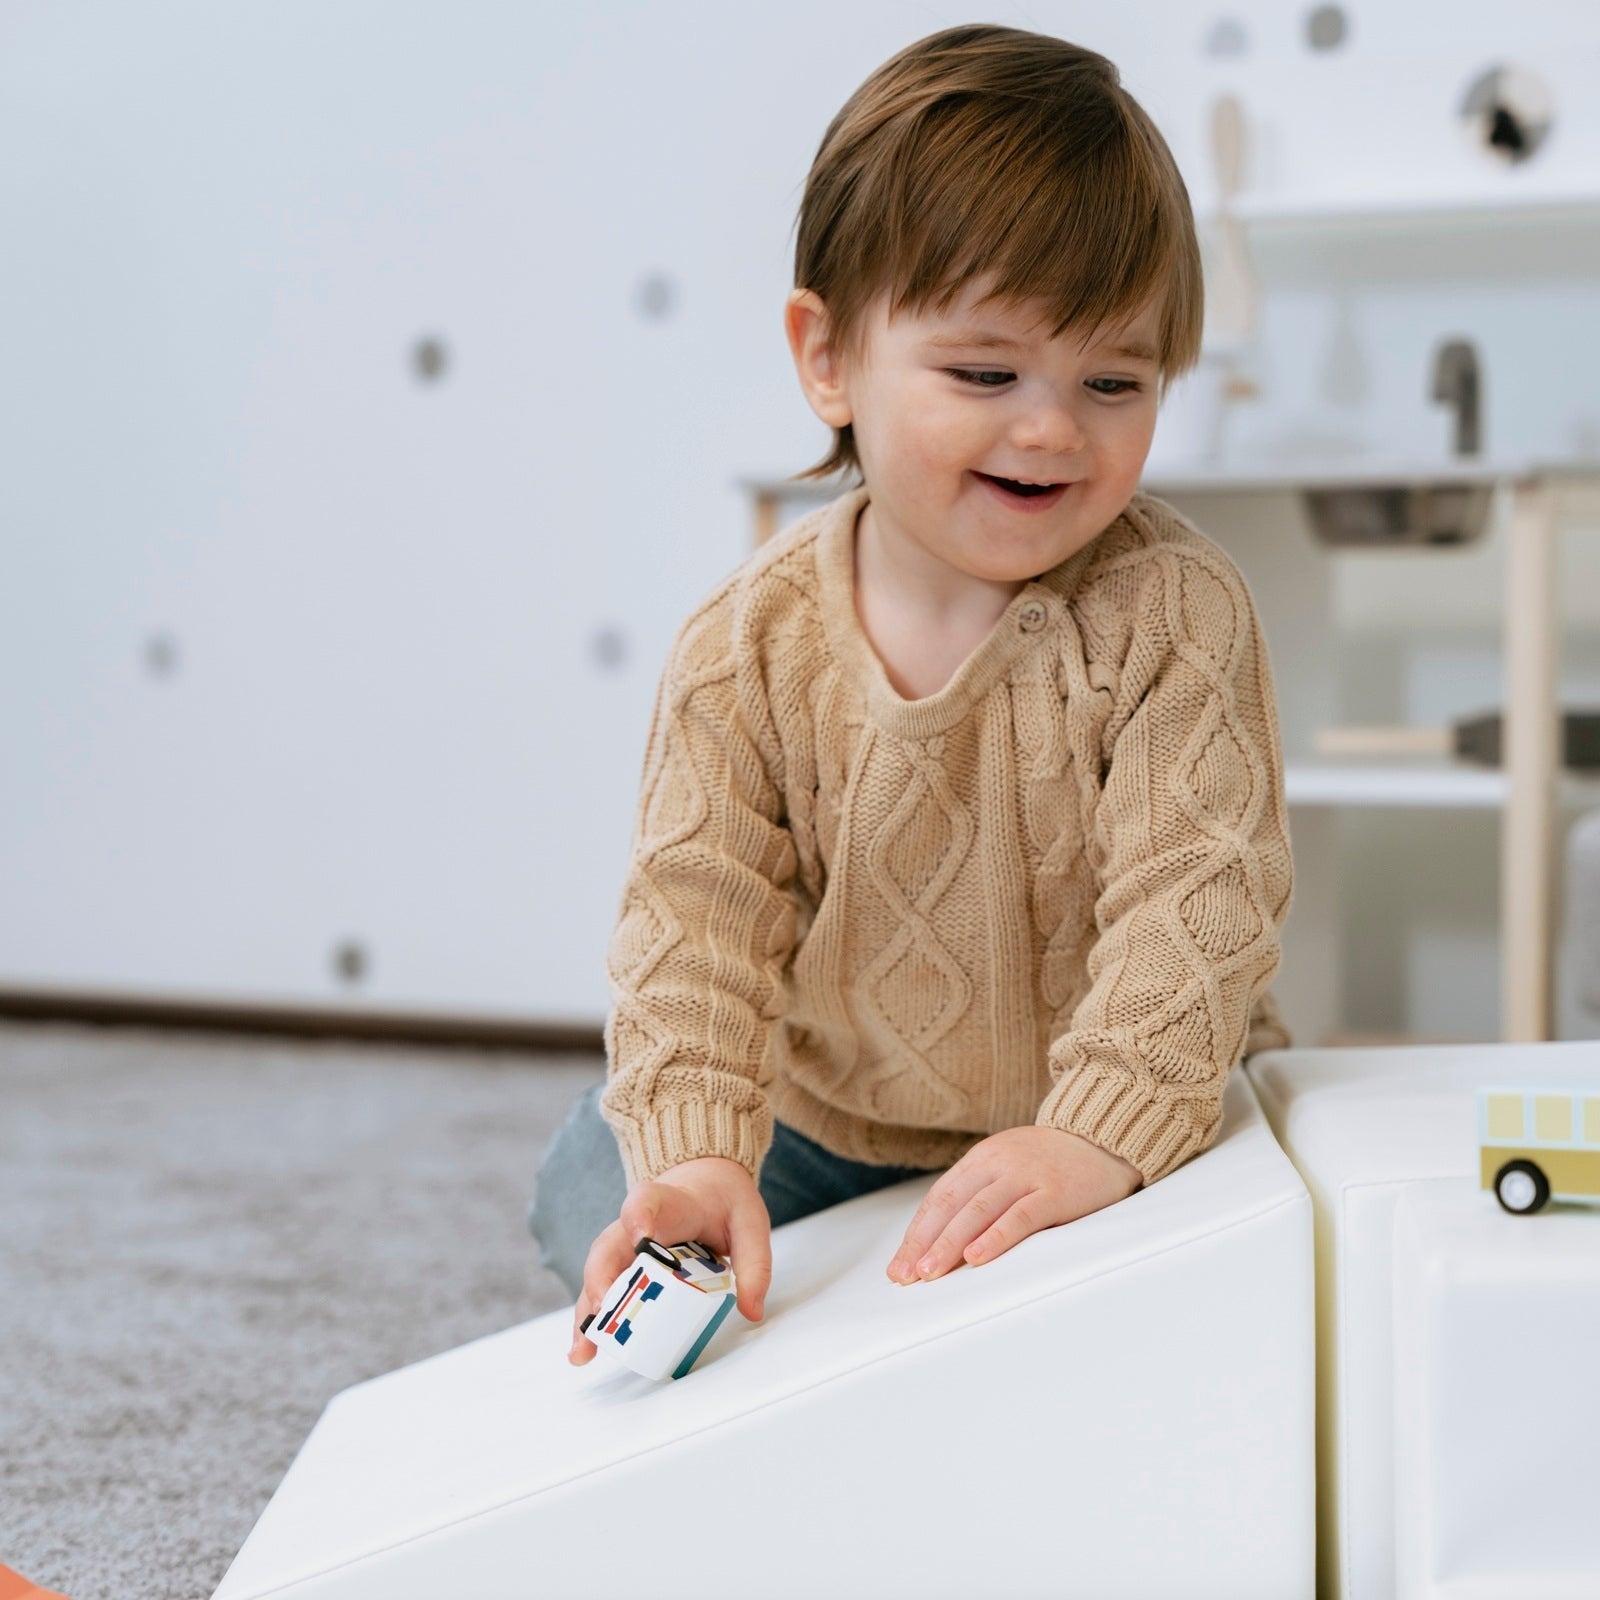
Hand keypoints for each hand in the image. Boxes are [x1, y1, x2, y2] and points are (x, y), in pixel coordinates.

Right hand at [569, 1155, 770, 1364]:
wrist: (705, 1183)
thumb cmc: (724, 1203)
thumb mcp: (751, 1224)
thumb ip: (754, 1265)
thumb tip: (751, 1310)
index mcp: (672, 1204)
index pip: (648, 1201)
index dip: (640, 1216)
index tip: (641, 1237)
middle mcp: (638, 1224)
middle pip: (609, 1244)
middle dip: (601, 1277)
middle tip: (601, 1308)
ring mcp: (626, 1246)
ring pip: (598, 1273)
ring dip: (588, 1310)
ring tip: (584, 1349)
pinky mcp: (624, 1267)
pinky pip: (603, 1290)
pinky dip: (593, 1319)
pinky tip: (586, 1349)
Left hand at [885, 1125, 1142, 1284]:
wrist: (1104, 1136)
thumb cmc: (1053, 1163)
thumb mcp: (1009, 1168)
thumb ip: (981, 1194)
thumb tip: (944, 1240)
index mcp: (981, 1159)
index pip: (939, 1198)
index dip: (916, 1233)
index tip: (898, 1266)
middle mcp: (997, 1163)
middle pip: (951, 1205)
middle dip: (924, 1243)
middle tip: (904, 1276)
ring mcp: (1025, 1175)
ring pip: (977, 1211)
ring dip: (949, 1244)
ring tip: (929, 1272)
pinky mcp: (1054, 1191)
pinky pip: (1019, 1216)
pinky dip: (995, 1237)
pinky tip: (976, 1257)